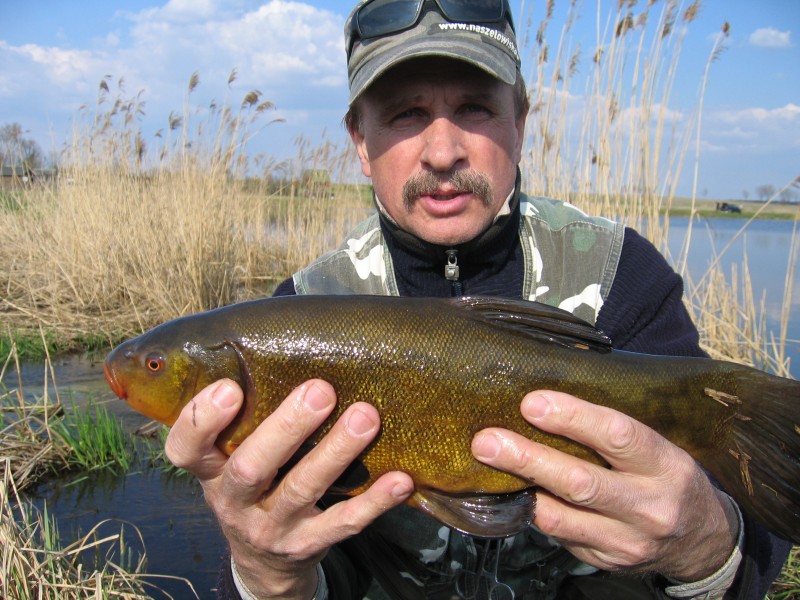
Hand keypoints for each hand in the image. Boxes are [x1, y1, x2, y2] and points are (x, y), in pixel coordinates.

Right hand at [165, 379, 413, 598]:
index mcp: (209, 469)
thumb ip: (244, 408)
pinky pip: (343, 524)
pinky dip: (374, 502)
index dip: (201, 420)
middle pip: (251, 468)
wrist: (263, 556)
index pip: (185, 449)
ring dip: (335, 452)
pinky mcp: (307, 545)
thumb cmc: (251, 476)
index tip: (230, 388)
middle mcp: (233, 501)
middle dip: (286, 428)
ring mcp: (270, 528)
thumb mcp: (230, 452)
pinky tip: (400, 479)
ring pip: (301, 490)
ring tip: (367, 417)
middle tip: (321, 390)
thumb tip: (272, 334)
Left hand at [472, 390, 738, 581]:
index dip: (572, 418)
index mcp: (665, 465)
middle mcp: (649, 506)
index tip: (531, 403)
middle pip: (580, 482)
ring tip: (484, 464)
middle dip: (527, 459)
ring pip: (561, 517)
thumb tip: (545, 403)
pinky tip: (514, 490)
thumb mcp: (658, 447)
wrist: (702, 542)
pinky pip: (559, 535)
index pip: (618, 436)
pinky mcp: (606, 561)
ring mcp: (627, 541)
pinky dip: (533, 511)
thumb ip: (612, 431)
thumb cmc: (666, 477)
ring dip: (518, 488)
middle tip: (485, 441)